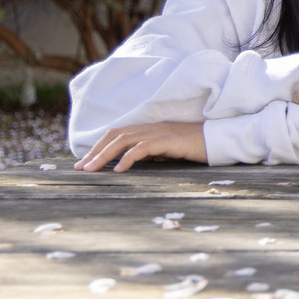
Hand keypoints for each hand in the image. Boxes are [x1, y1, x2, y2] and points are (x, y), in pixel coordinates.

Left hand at [76, 122, 207, 171]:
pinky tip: (119, 170)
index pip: (116, 134)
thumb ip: (149, 153)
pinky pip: (142, 148)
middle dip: (94, 152)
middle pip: (114, 136)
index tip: (85, 162)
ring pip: (123, 140)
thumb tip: (131, 162)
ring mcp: (158, 133)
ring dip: (104, 155)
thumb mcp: (167, 150)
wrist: (218, 139)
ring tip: (91, 170)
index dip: (98, 146)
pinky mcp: (167, 140)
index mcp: (148, 129)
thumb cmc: (194, 146)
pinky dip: (127, 158)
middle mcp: (149, 128)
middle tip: (80, 168)